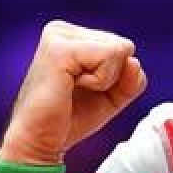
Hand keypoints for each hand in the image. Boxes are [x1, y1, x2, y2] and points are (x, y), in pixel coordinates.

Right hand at [0, 21, 147, 164]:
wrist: (39, 142)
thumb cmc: (69, 119)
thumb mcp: (112, 96)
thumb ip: (131, 79)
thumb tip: (134, 62)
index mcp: (71, 36)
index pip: (123, 47)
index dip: (115, 78)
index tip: (84, 90)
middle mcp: (62, 30)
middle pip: (124, 46)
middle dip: (111, 78)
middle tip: (79, 92)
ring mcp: (58, 36)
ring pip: (119, 50)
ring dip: (104, 80)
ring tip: (73, 89)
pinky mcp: (59, 49)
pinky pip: (108, 57)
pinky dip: (99, 82)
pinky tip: (71, 87)